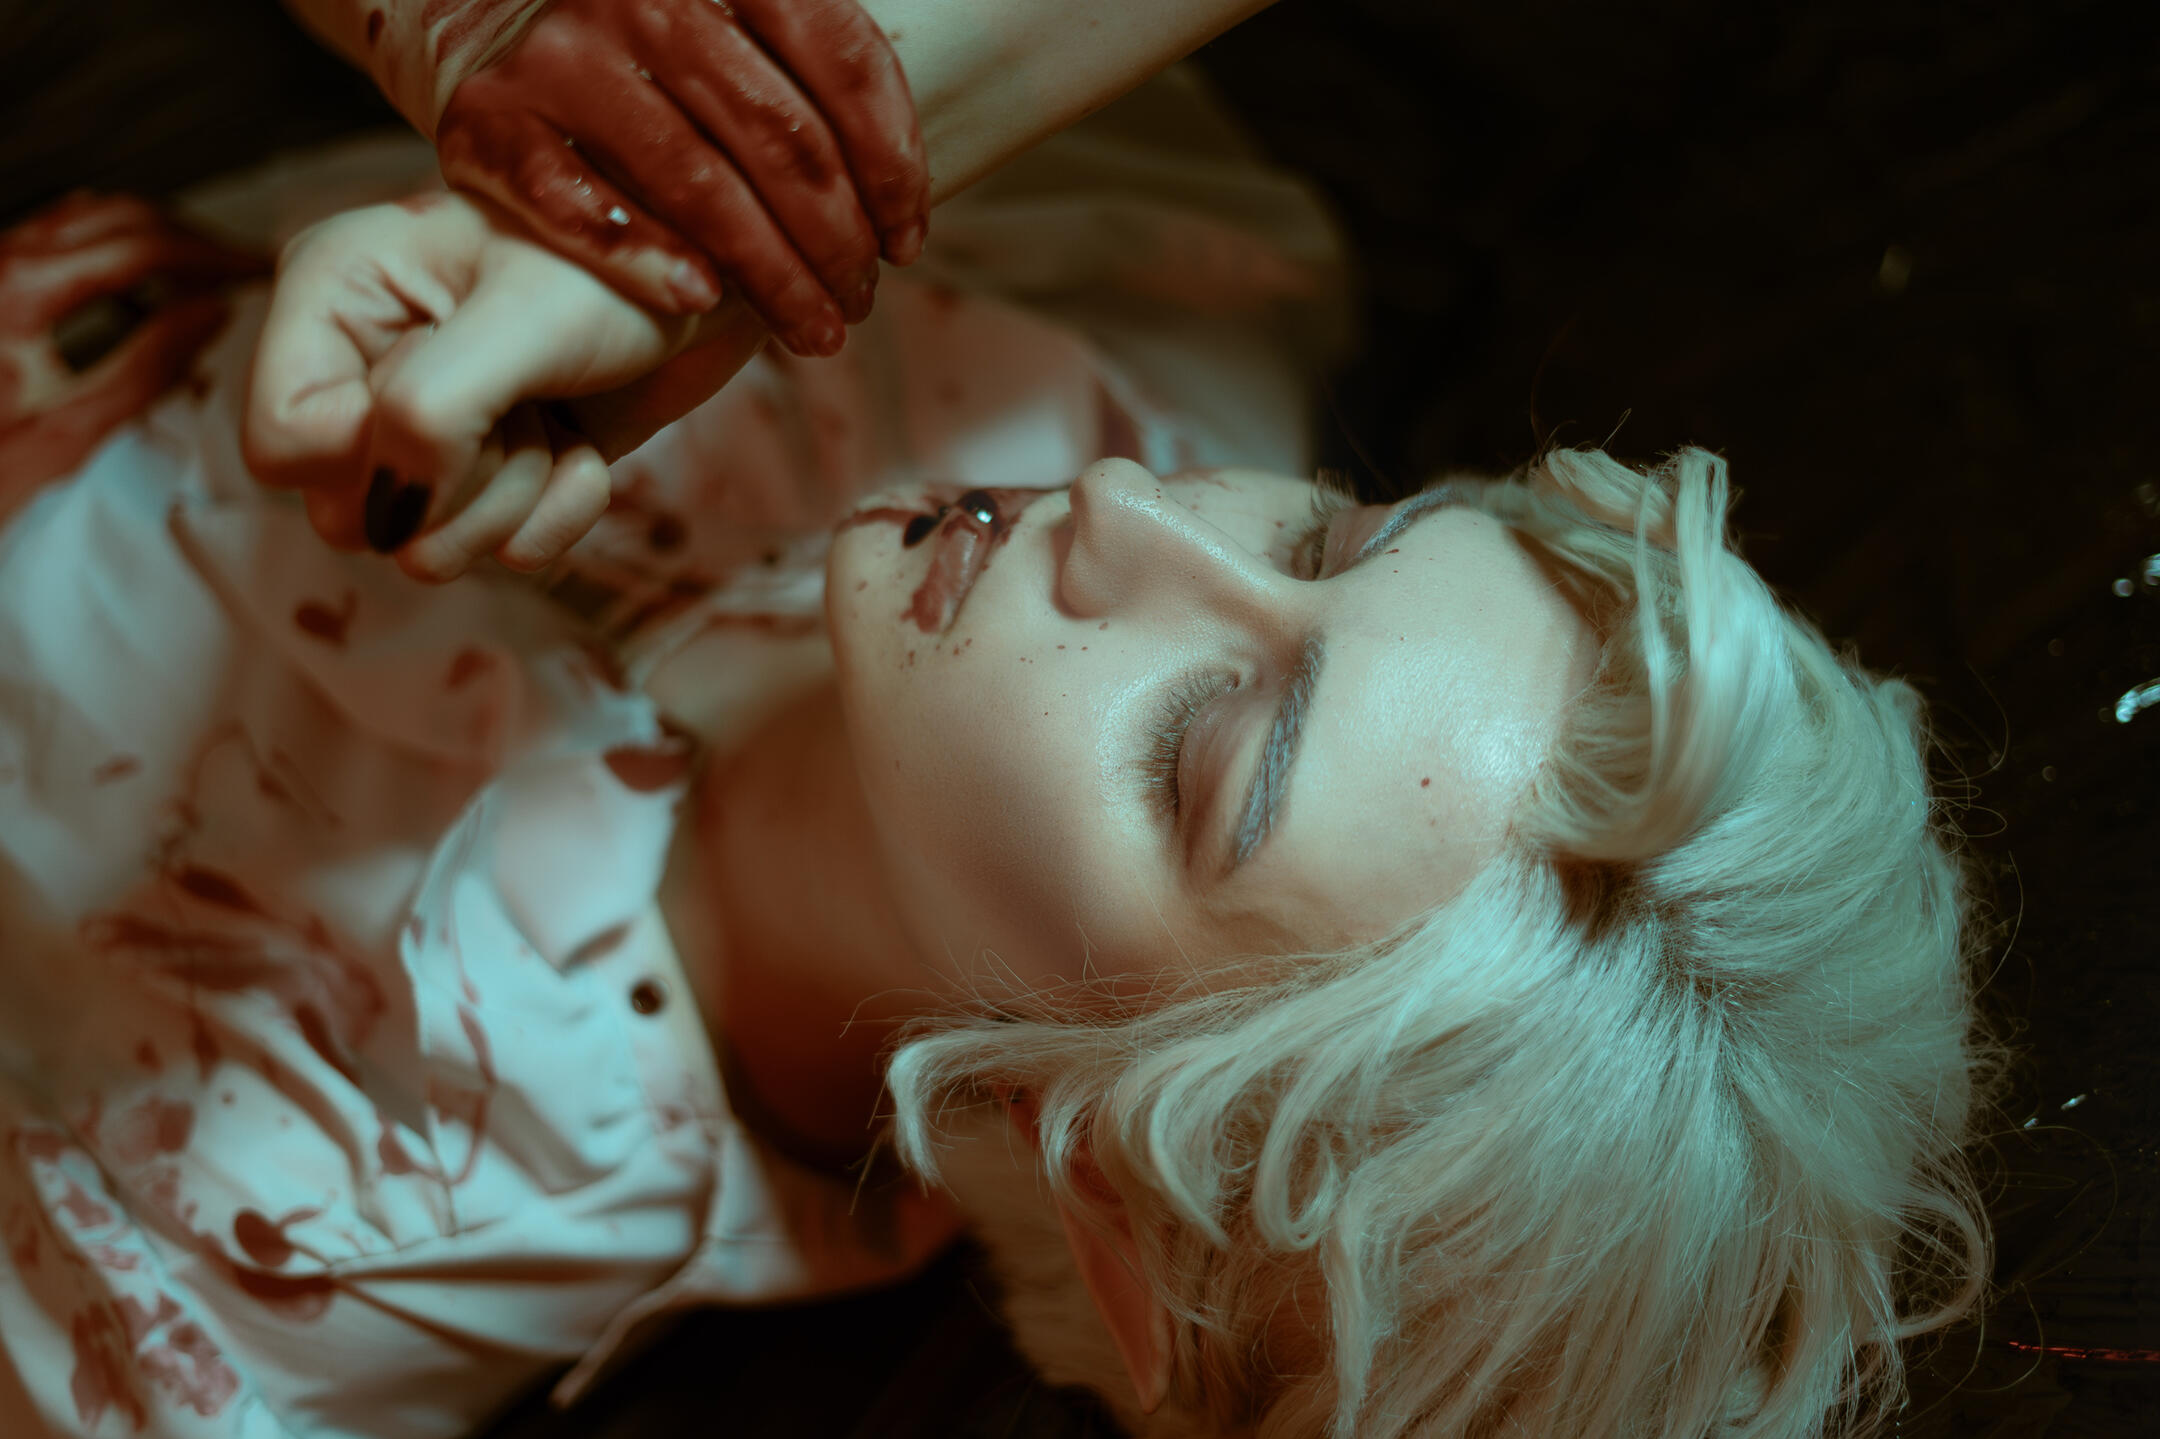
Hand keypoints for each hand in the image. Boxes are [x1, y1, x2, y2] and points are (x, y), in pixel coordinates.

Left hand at [0, 192, 264, 522]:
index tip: (256, 273)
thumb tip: (210, 318)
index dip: (213, 256)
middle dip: (190, 238)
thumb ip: (146, 370)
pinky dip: (110, 244)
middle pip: (119, 216)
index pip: (144, 247)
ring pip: (87, 216)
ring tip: (200, 274)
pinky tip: (139, 280)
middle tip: (240, 270)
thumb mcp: (66, 431)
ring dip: (152, 236)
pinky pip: (56, 235)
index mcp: (21, 292)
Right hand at [244, 189, 766, 580]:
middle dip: (458, 481)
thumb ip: (432, 409)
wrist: (717, 268)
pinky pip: (504, 552)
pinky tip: (583, 443)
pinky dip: (561, 509)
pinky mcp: (499, 470)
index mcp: (331, 295)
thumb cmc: (618, 263)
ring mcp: (430, 426)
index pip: (281, 448)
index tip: (460, 400)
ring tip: (553, 412)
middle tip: (523, 402)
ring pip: (423, 546)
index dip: (369, 453)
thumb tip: (390, 518)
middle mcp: (362, 364)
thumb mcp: (522, 317)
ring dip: (514, 495)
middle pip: (350, 514)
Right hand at [435, 0, 927, 351]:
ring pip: (700, 188)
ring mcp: (561, 54)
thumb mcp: (741, 17)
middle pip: (782, 139)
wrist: (488, 17)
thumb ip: (816, 66)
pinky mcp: (488, 120)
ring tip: (815, 329)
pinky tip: (701, 301)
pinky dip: (645, 258)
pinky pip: (578, 207)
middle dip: (840, 240)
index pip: (845, 59)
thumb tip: (905, 197)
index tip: (911, 241)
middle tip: (862, 301)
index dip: (895, 164)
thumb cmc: (653, 38)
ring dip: (773, 277)